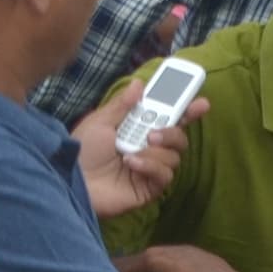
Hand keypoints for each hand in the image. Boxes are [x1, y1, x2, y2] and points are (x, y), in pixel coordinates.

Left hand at [76, 89, 196, 220]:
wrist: (72, 180)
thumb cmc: (81, 152)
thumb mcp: (100, 121)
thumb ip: (122, 104)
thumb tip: (139, 83)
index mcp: (136, 130)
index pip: (168, 118)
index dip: (187, 110)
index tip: (200, 102)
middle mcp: (147, 149)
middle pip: (179, 136)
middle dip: (173, 131)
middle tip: (154, 133)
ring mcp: (149, 169)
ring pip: (175, 156)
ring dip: (156, 151)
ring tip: (131, 152)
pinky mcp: (149, 188)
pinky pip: (165, 175)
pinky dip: (151, 166)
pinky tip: (131, 165)